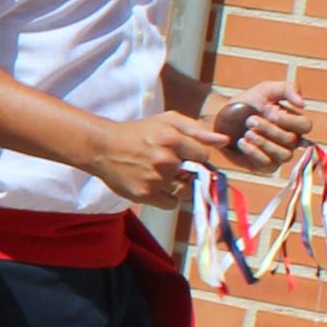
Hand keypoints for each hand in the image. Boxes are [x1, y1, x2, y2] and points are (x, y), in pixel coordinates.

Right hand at [87, 110, 229, 204]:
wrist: (103, 147)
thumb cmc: (138, 132)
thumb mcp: (167, 121)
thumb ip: (197, 130)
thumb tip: (224, 141)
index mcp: (172, 139)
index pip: (203, 157)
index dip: (194, 156)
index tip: (182, 154)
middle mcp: (164, 160)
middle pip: (195, 176)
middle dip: (186, 172)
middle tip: (169, 164)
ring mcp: (154, 179)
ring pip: (184, 191)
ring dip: (177, 185)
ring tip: (160, 174)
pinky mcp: (144, 195)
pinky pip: (171, 204)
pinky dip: (166, 198)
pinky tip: (154, 185)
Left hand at [211, 80, 312, 174]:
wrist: (223, 116)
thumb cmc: (248, 102)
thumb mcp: (267, 89)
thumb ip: (288, 89)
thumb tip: (303, 104)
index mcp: (294, 122)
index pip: (305, 126)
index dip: (289, 121)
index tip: (271, 113)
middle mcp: (290, 140)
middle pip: (292, 140)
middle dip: (270, 130)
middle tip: (250, 121)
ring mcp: (278, 154)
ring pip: (284, 155)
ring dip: (264, 143)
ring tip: (247, 132)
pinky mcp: (264, 166)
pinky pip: (267, 165)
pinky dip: (254, 152)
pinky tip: (242, 142)